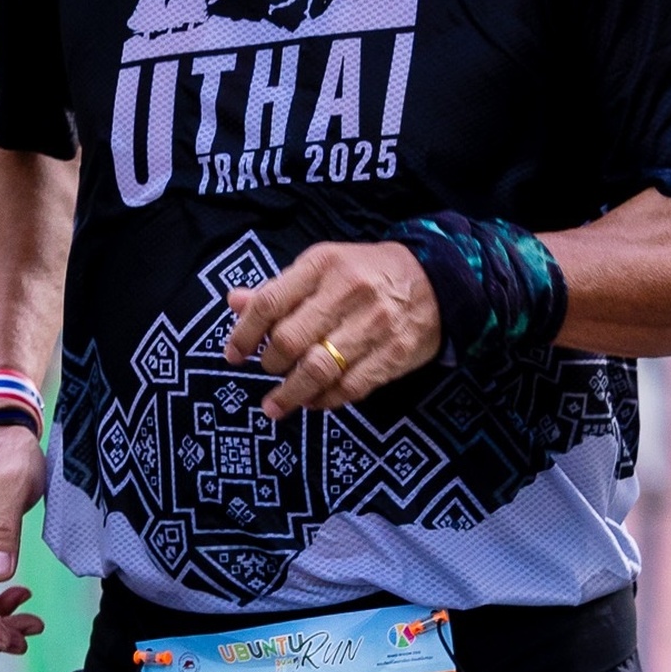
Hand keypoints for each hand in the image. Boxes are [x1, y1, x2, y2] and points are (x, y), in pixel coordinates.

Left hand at [223, 238, 441, 416]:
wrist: (437, 280)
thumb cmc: (368, 273)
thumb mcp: (322, 266)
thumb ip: (279, 287)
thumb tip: (234, 302)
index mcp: (323, 265)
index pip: (270, 302)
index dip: (245, 334)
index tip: (233, 355)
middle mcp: (348, 292)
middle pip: (290, 340)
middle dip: (269, 365)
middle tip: (266, 372)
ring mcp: (374, 325)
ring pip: (318, 369)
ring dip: (290, 394)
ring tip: (275, 406)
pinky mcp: (394, 354)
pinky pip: (350, 387)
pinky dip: (325, 400)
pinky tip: (313, 402)